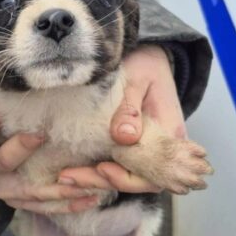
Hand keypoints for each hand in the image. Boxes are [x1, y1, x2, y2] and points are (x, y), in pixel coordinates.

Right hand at [0, 105, 98, 213]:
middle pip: (4, 161)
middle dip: (21, 147)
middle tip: (39, 133)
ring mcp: (9, 191)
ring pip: (34, 190)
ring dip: (60, 186)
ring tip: (84, 178)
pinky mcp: (24, 202)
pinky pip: (47, 207)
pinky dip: (69, 205)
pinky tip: (91, 198)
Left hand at [58, 45, 185, 192]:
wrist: (148, 54)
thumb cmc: (146, 63)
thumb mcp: (138, 79)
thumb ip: (130, 108)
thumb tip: (125, 137)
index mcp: (170, 134)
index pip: (154, 173)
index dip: (127, 177)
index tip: (101, 169)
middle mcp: (161, 148)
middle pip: (135, 179)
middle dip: (101, 181)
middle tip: (68, 178)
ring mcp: (146, 148)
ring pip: (124, 175)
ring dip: (95, 179)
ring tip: (65, 177)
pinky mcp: (132, 145)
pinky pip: (117, 165)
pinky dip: (97, 170)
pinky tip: (74, 170)